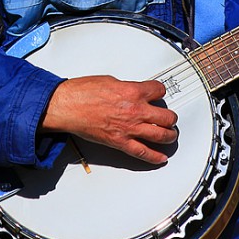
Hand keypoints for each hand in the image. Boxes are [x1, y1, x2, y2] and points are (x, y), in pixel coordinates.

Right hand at [39, 75, 177, 164]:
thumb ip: (125, 88)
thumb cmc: (82, 92)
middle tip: (170, 118)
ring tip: (169, 135)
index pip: (159, 91)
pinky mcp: (120, 142)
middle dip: (170, 117)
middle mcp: (135, 110)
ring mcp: (129, 128)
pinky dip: (155, 157)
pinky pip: (143, 152)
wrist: (67, 106)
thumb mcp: (110, 81)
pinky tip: (161, 157)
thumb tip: (131, 91)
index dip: (160, 92)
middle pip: (166, 116)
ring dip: (169, 135)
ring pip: (161, 135)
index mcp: (132, 91)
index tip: (159, 95)